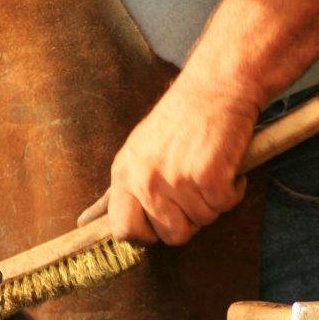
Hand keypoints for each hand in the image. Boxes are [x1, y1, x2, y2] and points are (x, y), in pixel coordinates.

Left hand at [102, 70, 257, 245]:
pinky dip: (233, 189)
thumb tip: (85, 221)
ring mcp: (176, 179)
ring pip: (203, 221)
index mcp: (124, 173)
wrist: (215, 85)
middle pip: (171, 234)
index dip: (148, 234)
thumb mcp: (139, 149)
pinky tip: (226, 165)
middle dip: (190, 219)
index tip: (163, 223)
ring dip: (214, 201)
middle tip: (196, 190)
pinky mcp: (208, 177)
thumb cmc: (182, 117)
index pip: (123, 230)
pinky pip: (224, 205)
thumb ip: (123, 186)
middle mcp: (146, 179)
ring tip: (210, 168)